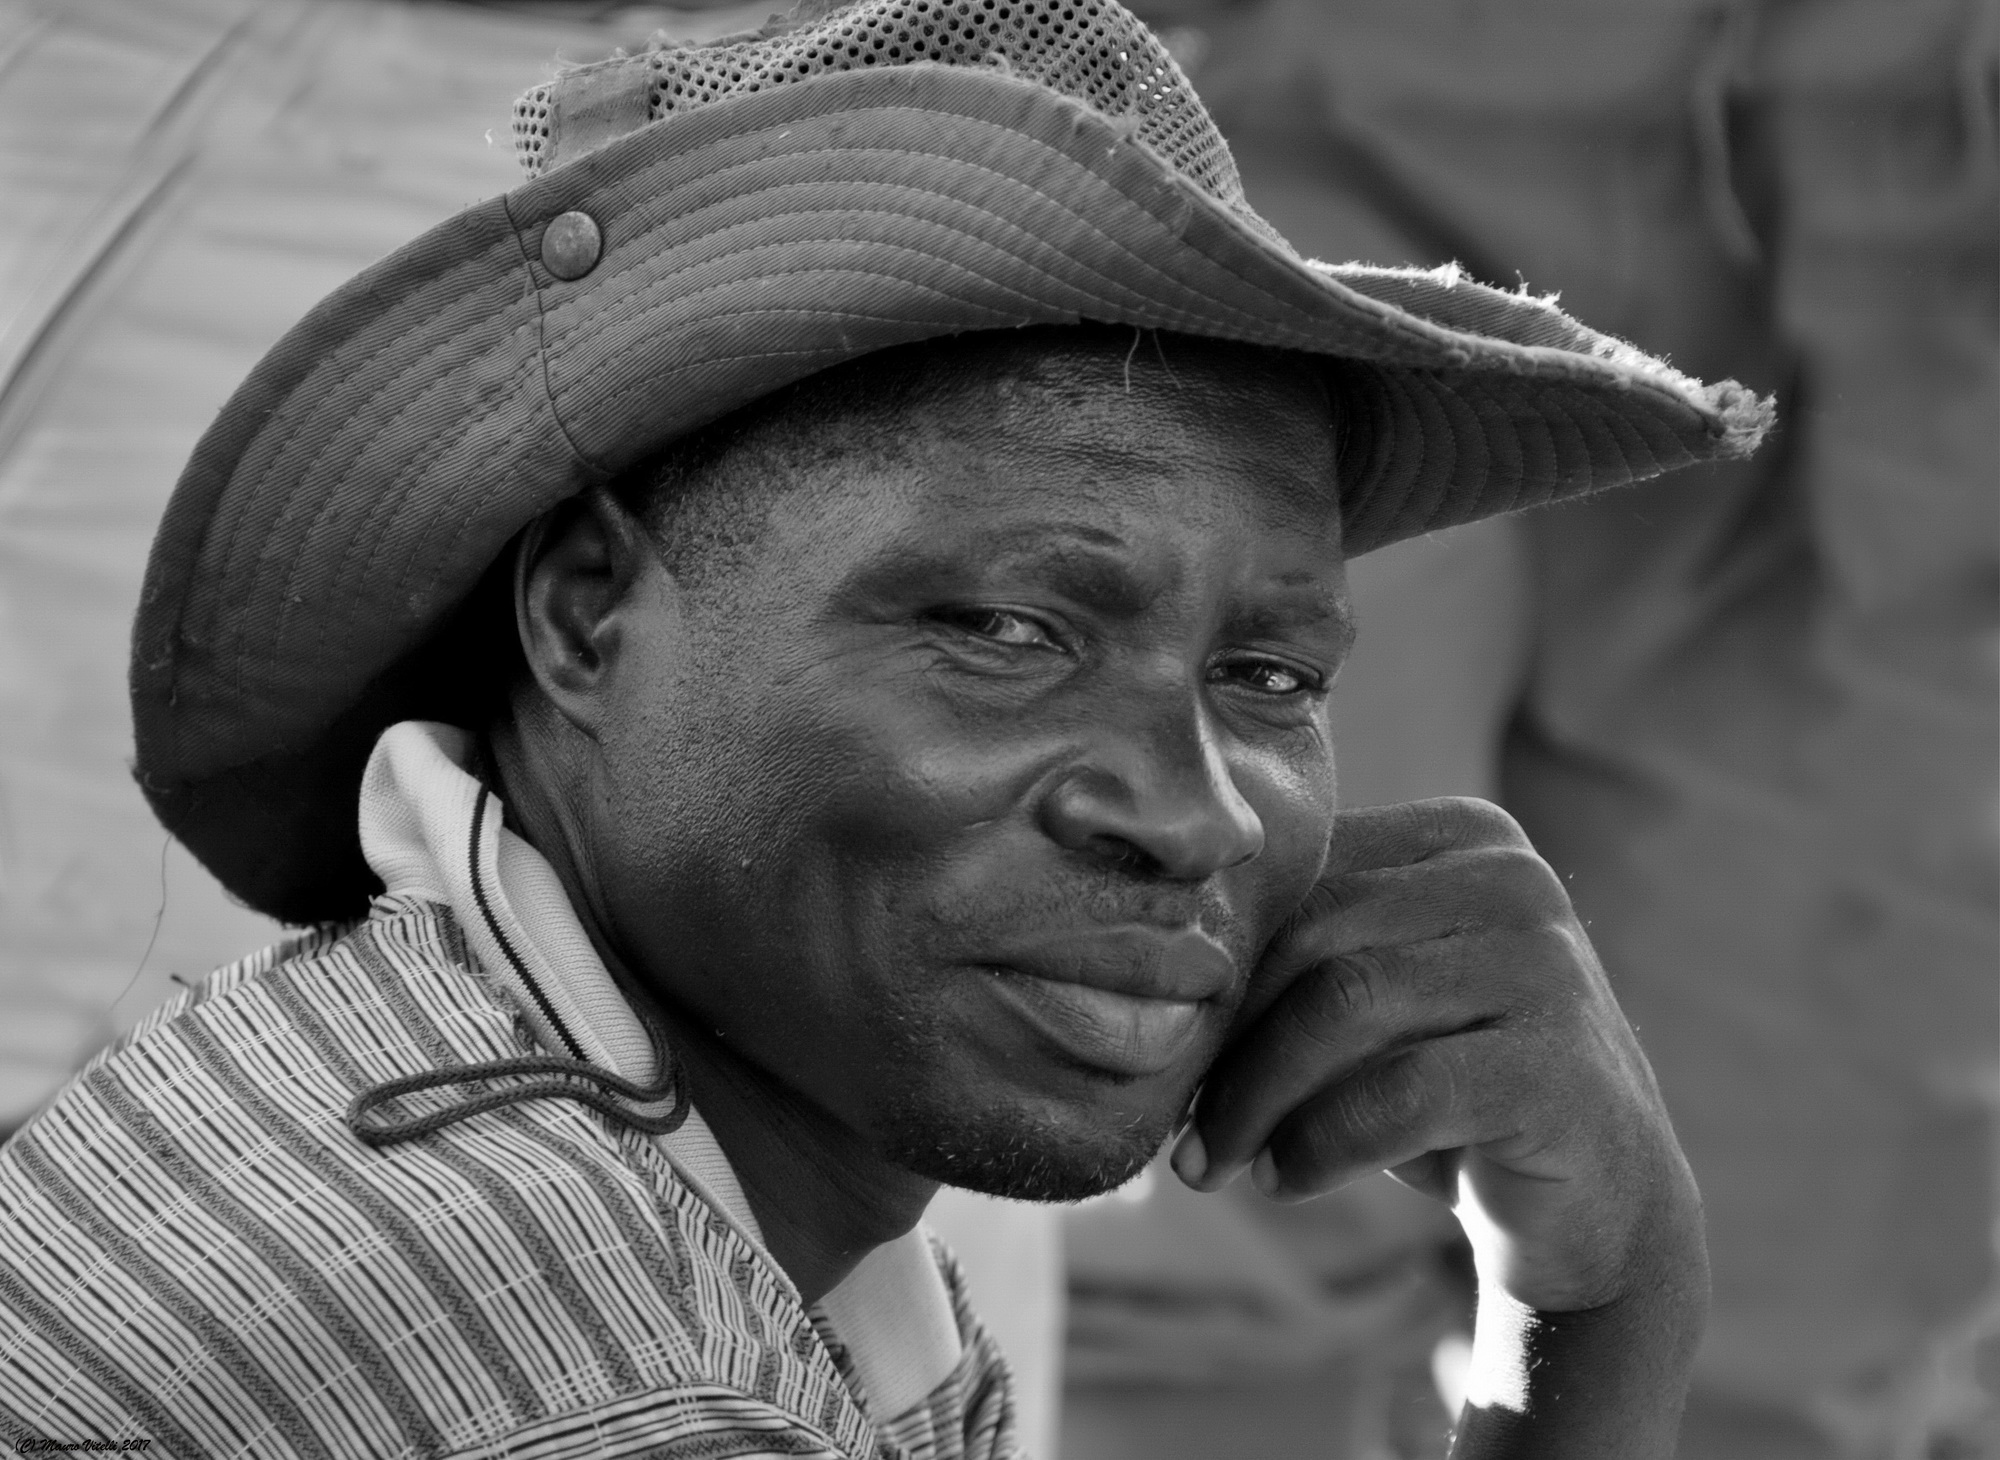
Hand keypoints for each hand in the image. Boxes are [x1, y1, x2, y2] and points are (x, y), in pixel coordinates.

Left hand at [1173, 796, 1702, 1319]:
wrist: (1598, 1201)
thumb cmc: (1449, 1090)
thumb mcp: (1375, 1003)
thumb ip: (1298, 957)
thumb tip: (1150, 975)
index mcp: (1460, 837)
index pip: (1300, 880)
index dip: (1217, 971)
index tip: (1164, 1047)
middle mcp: (1511, 879)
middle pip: (1311, 937)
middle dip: (1226, 1041)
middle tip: (1178, 1127)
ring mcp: (1546, 965)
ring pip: (1343, 1005)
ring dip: (1256, 1099)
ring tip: (1214, 1164)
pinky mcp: (1556, 1065)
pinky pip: (1398, 1093)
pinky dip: (1319, 1144)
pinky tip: (1284, 1180)